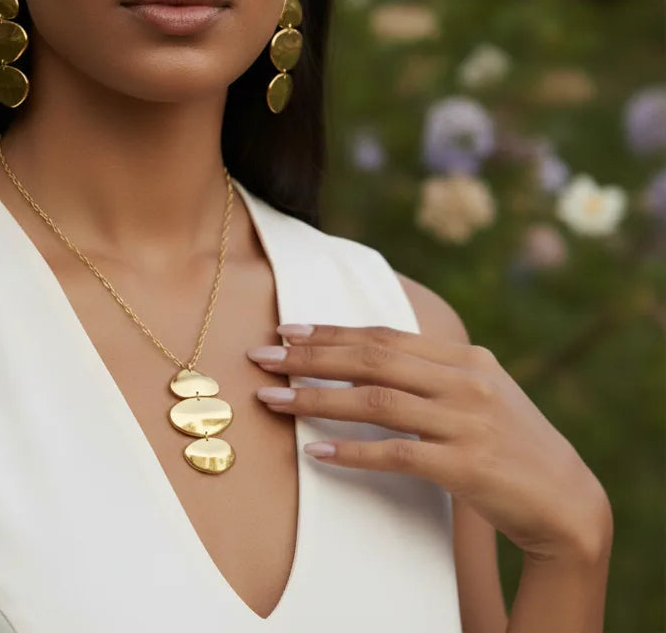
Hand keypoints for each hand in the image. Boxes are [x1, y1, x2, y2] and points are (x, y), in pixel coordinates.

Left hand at [247, 323, 611, 563]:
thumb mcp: (479, 391)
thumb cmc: (509, 443)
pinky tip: (316, 452)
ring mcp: (467, 422)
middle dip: (311, 357)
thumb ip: (432, 370)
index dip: (332, 332)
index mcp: (465, 358)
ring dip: (317, 400)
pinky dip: (353, 451)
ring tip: (273, 400)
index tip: (288, 330)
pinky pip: (397, 454)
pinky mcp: (467, 466)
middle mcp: (466, 382)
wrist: (568, 500)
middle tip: (262, 358)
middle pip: (373, 360)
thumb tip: (365, 353)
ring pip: (377, 402)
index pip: (384, 337)